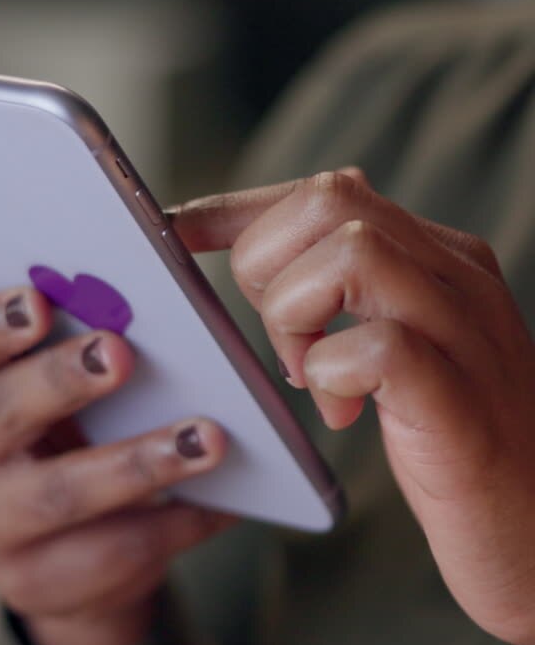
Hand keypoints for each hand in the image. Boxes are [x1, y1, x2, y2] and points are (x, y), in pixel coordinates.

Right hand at [0, 288, 229, 644]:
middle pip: (0, 414)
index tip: (39, 301)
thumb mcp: (46, 392)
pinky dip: (176, 521)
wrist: (54, 556)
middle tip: (122, 353)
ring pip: (60, 493)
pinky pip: (111, 550)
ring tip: (203, 437)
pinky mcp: (29, 585)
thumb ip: (71, 349)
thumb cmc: (56, 437)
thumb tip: (149, 314)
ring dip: (138, 463)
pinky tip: (223, 501)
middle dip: (62, 380)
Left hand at [172, 171, 534, 644]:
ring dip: (295, 315)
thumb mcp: (397, 359)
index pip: (329, 191)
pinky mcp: (461, 404)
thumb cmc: (457, 452)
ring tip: (310, 377)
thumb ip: (348, 308)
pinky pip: (379, 346)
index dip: (240, 209)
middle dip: (268, 265)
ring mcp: (467, 335)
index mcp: (440, 261)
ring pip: (351, 253)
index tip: (177, 235)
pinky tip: (343, 410)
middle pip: (331, 201)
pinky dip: (333, 371)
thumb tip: (263, 274)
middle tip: (284, 343)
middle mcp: (459, 279)